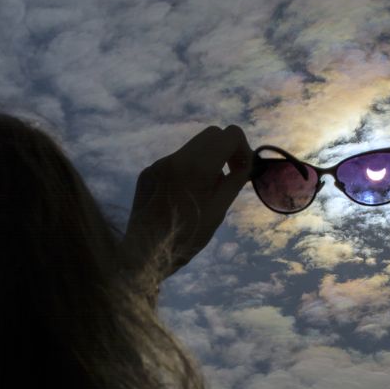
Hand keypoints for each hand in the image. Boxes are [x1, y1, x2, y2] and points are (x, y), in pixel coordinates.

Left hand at [123, 125, 251, 278]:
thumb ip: (234, 182)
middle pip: (211, 135)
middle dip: (226, 150)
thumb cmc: (186, 238)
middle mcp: (175, 158)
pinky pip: (175, 162)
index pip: (229, 134)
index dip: (242, 148)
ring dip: (207, 160)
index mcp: (196, 167)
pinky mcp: (147, 172)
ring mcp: (158, 164)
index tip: (242, 169)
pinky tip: (184, 196)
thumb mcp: (218, 211)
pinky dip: (187, 171)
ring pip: (192, 148)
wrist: (143, 254)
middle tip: (229, 175)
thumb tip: (246, 164)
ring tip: (206, 190)